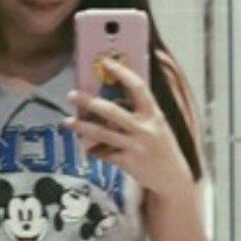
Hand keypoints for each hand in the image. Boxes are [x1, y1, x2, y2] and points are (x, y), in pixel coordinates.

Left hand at [65, 58, 192, 199]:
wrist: (172, 178)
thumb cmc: (162, 147)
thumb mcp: (158, 124)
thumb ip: (140, 112)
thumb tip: (115, 96)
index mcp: (153, 114)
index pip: (138, 88)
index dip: (122, 73)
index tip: (107, 63)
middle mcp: (145, 128)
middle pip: (112, 111)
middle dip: (90, 102)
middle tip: (72, 94)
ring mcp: (135, 146)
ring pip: (103, 134)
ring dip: (83, 127)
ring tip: (67, 122)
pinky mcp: (128, 162)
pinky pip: (105, 154)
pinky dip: (95, 150)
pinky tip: (90, 148)